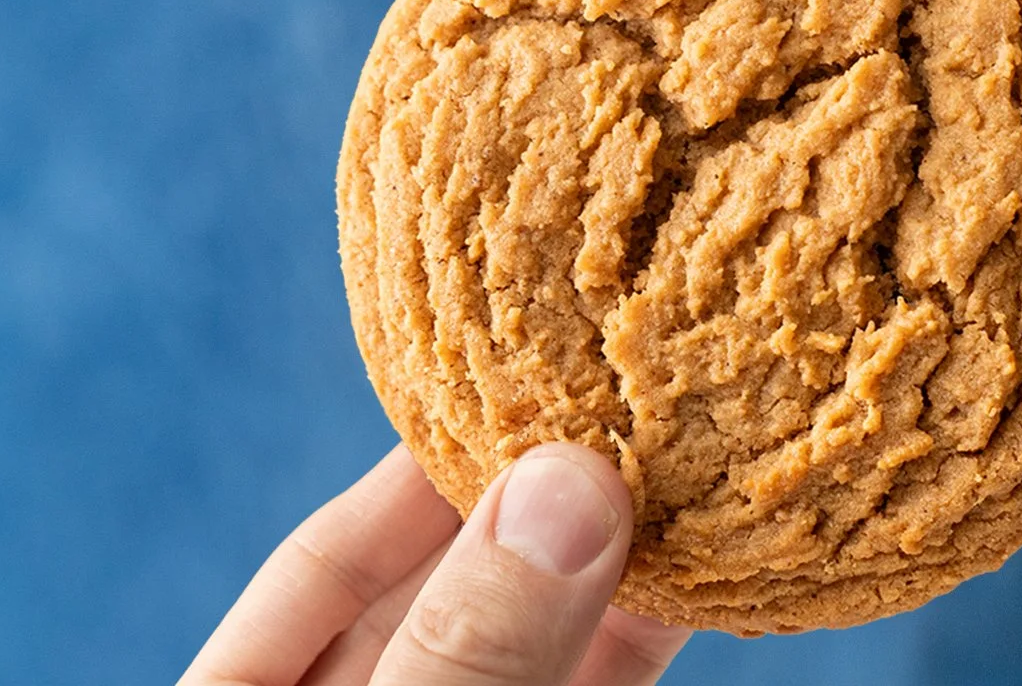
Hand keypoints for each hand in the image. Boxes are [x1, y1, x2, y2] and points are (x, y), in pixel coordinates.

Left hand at [180, 442, 691, 685]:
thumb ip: (463, 649)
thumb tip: (567, 483)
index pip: (321, 564)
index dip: (411, 468)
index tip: (509, 371)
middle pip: (440, 588)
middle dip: (530, 497)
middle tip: (621, 393)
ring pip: (533, 640)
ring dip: (608, 560)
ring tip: (686, 457)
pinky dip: (639, 633)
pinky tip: (700, 571)